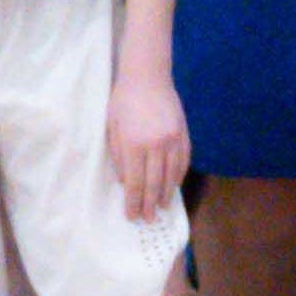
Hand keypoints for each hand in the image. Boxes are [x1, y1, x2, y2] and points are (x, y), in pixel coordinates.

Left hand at [109, 70, 191, 219]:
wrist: (148, 77)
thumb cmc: (123, 101)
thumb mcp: (111, 128)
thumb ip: (117, 156)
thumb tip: (124, 182)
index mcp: (133, 145)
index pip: (134, 183)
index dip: (133, 202)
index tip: (132, 216)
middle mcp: (155, 145)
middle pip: (154, 184)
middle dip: (150, 204)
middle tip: (149, 219)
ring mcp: (172, 140)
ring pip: (171, 176)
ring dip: (166, 194)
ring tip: (163, 208)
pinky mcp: (183, 134)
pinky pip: (183, 162)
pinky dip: (178, 177)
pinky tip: (174, 186)